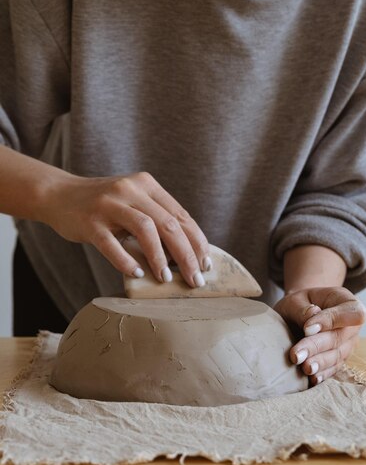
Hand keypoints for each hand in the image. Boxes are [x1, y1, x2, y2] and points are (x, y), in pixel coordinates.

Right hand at [43, 171, 210, 286]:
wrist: (59, 194)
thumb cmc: (104, 206)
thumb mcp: (133, 202)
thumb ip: (156, 218)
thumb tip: (188, 252)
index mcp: (147, 184)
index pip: (180, 215)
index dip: (196, 241)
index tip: (206, 264)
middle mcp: (130, 189)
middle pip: (168, 223)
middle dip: (186, 255)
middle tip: (195, 279)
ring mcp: (109, 204)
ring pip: (145, 229)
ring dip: (160, 257)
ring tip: (166, 279)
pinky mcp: (90, 221)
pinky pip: (111, 244)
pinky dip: (126, 260)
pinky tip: (137, 272)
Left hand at [274, 287, 365, 384]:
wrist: (298, 315)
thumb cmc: (299, 304)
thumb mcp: (296, 300)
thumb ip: (303, 308)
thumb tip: (312, 316)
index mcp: (347, 302)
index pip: (353, 313)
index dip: (333, 321)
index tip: (307, 328)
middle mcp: (352, 326)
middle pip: (340, 338)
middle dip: (317, 346)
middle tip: (296, 354)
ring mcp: (348, 345)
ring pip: (337, 356)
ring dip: (319, 363)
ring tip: (303, 367)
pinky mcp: (339, 360)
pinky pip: (334, 369)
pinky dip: (323, 374)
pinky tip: (312, 378)